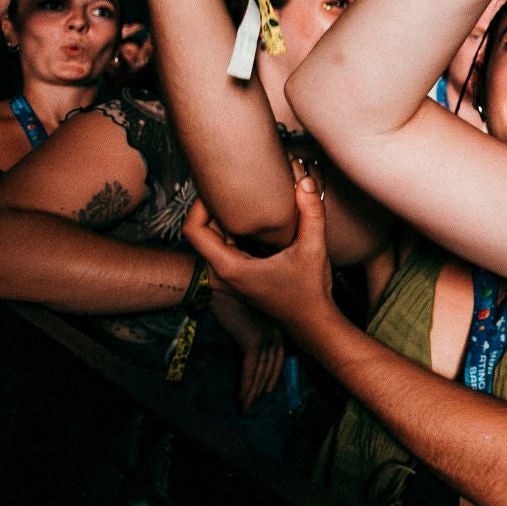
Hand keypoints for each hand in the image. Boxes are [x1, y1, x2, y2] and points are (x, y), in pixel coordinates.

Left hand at [181, 176, 337, 345]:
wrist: (311, 323)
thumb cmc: (309, 293)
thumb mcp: (314, 249)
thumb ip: (311, 212)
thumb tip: (306, 182)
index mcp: (229, 268)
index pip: (193, 230)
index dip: (198, 205)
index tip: (216, 188)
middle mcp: (221, 275)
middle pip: (200, 233)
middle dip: (213, 208)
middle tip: (232, 188)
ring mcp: (225, 279)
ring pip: (211, 241)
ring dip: (222, 220)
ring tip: (242, 200)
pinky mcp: (234, 279)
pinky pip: (221, 249)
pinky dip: (231, 232)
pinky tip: (251, 221)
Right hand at [207, 289, 284, 413]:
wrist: (213, 283)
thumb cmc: (224, 292)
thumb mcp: (242, 310)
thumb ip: (248, 325)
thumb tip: (246, 342)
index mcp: (274, 319)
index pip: (279, 351)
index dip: (274, 370)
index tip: (269, 383)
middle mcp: (274, 328)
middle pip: (273, 364)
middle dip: (267, 383)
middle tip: (260, 398)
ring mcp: (265, 335)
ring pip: (262, 371)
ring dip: (255, 391)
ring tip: (248, 406)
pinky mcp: (252, 341)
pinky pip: (250, 370)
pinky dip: (247, 387)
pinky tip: (243, 400)